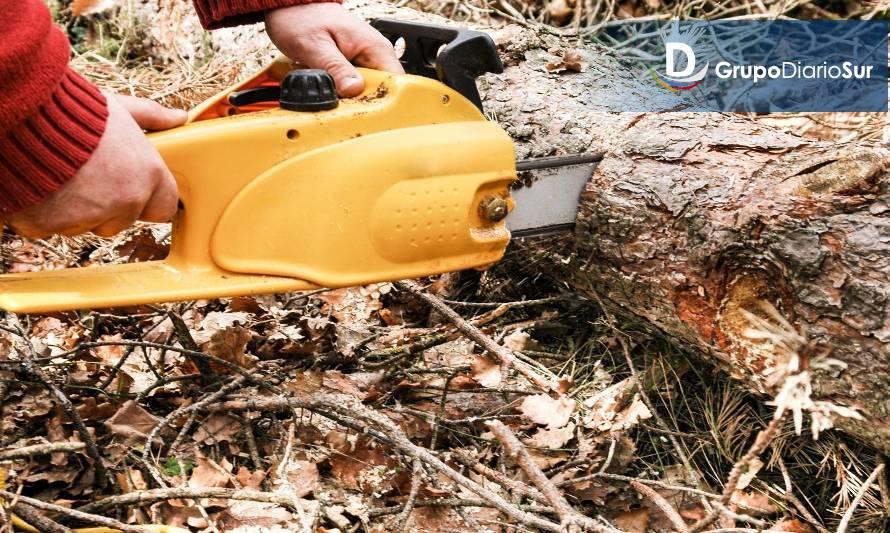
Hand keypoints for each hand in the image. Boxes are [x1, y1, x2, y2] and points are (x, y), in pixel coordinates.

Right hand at [7, 94, 185, 238]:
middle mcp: (124, 201)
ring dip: (74, 211)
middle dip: (107, 206)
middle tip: (88, 176)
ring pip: (85, 226)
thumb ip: (151, 116)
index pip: (164, 207)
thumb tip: (178, 117)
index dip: (147, 199)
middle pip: (121, 221)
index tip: (132, 188)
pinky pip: (48, 227)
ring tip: (62, 176)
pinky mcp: (50, 225)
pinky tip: (39, 185)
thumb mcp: (119, 108)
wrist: (23, 117)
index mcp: (147, 175)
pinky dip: (42, 212)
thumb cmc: (72, 110)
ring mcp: (88, 217)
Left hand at [265, 3, 403, 96]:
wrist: (294, 8)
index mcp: (375, 48)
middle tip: (341, 105)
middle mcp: (376, 55)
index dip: (384, 102)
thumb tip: (354, 89)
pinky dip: (344, 94)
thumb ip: (335, 68)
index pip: (396, 84)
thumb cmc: (303, 19)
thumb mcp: (316, 46)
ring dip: (352, 100)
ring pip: (369, 93)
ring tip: (333, 96)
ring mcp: (366, 62)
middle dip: (363, 104)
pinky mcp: (355, 67)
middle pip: (383, 93)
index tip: (363, 110)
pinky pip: (357, 88)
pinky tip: (332, 91)